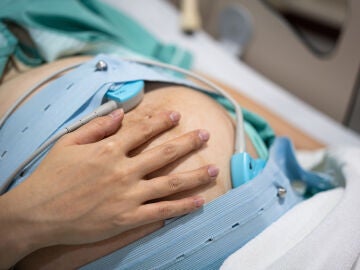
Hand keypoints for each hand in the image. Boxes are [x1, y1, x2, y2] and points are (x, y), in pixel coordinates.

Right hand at [0, 108, 217, 266]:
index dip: (162, 121)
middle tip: (205, 134)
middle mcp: (123, 170)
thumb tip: (120, 113)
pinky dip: (182, 206)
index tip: (177, 115)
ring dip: (194, 175)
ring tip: (213, 168)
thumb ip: (96, 127)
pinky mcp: (127, 218)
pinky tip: (198, 201)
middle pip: (164, 153)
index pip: (143, 130)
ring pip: (170, 183)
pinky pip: (161, 211)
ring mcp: (128, 195)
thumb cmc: (51, 177)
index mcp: (109, 150)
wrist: (37, 213)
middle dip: (188, 142)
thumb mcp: (68, 143)